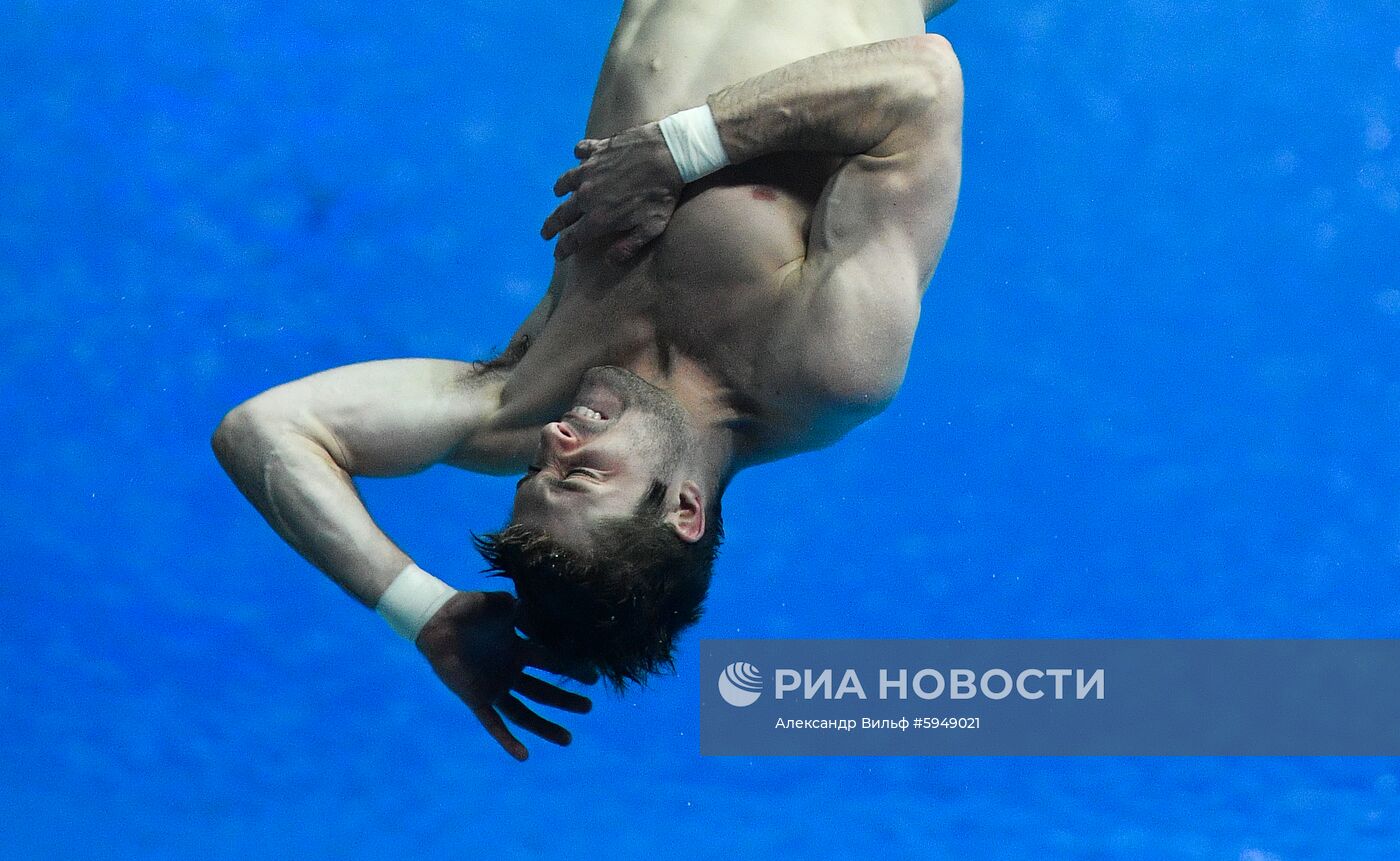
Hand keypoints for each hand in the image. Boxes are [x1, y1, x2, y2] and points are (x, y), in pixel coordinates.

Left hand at [415, 590, 596, 760]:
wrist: (436, 618)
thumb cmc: (469, 607)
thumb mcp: (502, 604)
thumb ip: (524, 610)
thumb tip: (550, 616)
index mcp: (520, 648)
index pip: (553, 662)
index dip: (573, 668)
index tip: (594, 676)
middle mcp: (510, 671)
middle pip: (544, 692)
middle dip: (566, 701)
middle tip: (588, 707)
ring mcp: (494, 687)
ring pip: (525, 713)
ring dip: (545, 726)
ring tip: (567, 739)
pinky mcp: (476, 698)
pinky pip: (494, 723)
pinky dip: (507, 740)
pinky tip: (524, 756)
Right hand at [541, 122, 684, 264]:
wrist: (668, 153)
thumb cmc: (662, 194)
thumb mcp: (651, 228)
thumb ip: (628, 246)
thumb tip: (610, 261)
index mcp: (599, 218)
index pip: (573, 238)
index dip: (563, 248)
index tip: (558, 255)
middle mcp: (587, 195)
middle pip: (562, 214)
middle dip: (552, 226)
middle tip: (545, 233)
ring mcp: (590, 170)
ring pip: (566, 181)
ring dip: (560, 189)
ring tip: (557, 193)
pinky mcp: (598, 149)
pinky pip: (581, 151)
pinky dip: (579, 153)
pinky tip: (579, 155)